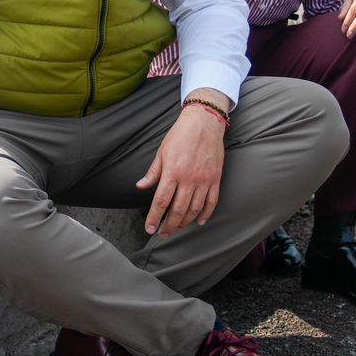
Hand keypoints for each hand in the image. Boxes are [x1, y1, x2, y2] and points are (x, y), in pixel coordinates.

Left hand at [136, 89, 226, 236]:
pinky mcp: (215, 178)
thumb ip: (153, 172)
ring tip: (177, 228)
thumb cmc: (180, 135)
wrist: (204, 122)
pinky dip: (206, 214)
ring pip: (195, 209)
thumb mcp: (162, 152)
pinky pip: (212, 201)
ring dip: (185, 222)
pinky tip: (200, 221)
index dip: (155, 218)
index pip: (161, 201)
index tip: (150, 229)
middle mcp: (188, 178)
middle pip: (178, 210)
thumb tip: (141, 187)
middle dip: (169, 225)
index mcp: (172, 171)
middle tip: (163, 233)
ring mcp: (204, 180)